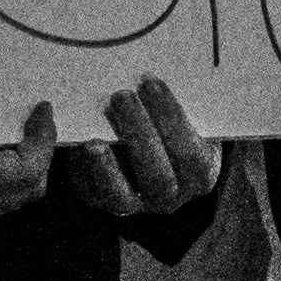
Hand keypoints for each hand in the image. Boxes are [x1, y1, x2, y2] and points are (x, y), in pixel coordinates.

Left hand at [59, 72, 222, 224]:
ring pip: (122, 195)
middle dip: (138, 133)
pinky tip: (81, 142)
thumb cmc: (174, 128)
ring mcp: (137, 205)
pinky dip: (85, 169)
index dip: (171, 118)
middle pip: (157, 176)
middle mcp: (170, 197)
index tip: (151, 83)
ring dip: (107, 161)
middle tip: (121, 96)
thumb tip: (152, 75)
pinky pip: (93, 193)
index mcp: (199, 174)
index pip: (190, 154)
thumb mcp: (188, 118)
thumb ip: (179, 105)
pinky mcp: (104, 203)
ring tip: (95, 129)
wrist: (155, 156)